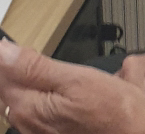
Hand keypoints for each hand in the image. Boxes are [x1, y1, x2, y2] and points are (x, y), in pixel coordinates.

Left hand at [0, 40, 144, 133]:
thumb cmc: (112, 112)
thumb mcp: (78, 79)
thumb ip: (37, 67)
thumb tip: (5, 52)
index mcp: (30, 106)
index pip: (3, 73)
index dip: (6, 54)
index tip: (10, 41)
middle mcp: (27, 122)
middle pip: (7, 88)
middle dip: (10, 67)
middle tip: (15, 48)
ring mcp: (38, 129)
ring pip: (17, 98)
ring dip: (20, 78)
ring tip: (24, 61)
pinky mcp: (51, 131)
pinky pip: (31, 108)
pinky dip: (32, 90)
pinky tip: (43, 83)